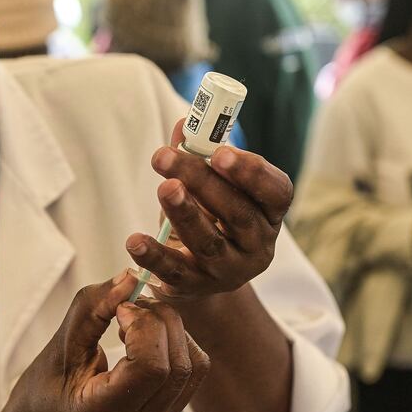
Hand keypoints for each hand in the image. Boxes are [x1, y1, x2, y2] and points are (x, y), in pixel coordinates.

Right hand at [0, 271, 209, 411]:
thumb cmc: (42, 393)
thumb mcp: (57, 348)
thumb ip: (91, 310)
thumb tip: (129, 278)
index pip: (152, 368)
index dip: (144, 327)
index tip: (120, 310)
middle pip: (178, 364)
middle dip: (159, 320)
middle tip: (129, 306)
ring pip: (193, 367)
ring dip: (172, 329)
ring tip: (136, 322)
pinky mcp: (167, 411)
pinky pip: (192, 371)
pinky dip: (177, 342)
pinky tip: (145, 339)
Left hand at [125, 119, 293, 302]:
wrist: (200, 271)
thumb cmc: (211, 215)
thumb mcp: (211, 186)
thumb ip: (199, 154)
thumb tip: (183, 123)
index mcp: (269, 213)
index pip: (276, 192)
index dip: (252, 172)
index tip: (220, 152)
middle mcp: (257, 245)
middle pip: (237, 212)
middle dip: (202, 181)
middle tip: (166, 156)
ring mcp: (229, 270)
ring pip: (208, 242)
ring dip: (184, 212)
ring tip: (163, 187)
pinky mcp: (196, 288)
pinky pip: (175, 272)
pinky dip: (153, 256)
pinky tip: (134, 240)